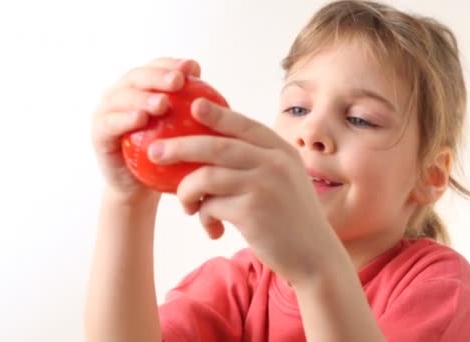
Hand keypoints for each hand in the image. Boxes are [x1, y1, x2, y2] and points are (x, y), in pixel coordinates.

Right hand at [91, 57, 200, 200]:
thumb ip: (194, 112)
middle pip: (138, 77)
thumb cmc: (167, 156)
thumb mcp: (185, 134)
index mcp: (143, 88)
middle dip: (158, 76)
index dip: (172, 64)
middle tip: (178, 82)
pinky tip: (141, 119)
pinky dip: (124, 119)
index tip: (192, 68)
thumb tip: (216, 96)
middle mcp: (122, 94)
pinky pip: (111, 123)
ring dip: (142, 98)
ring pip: (123, 97)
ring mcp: (106, 111)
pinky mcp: (98, 133)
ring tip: (162, 103)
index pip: (157, 67)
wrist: (140, 186)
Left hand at [148, 99, 341, 283]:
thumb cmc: (291, 218)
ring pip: (206, 176)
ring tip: (185, 206)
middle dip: (181, 147)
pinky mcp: (252, 212)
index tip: (193, 105)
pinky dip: (203, 217)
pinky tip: (212, 229)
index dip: (217, 113)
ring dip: (186, 191)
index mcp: (282, 151)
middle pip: (216, 145)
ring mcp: (264, 185)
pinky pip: (211, 206)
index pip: (244, 125)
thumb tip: (214, 150)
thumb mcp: (284, 180)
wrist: (314, 256)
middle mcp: (274, 163)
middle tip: (155, 152)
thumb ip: (259, 162)